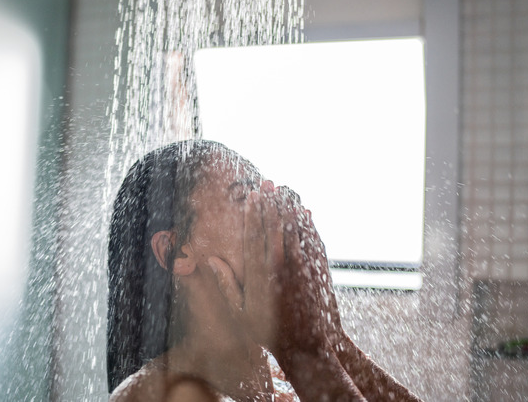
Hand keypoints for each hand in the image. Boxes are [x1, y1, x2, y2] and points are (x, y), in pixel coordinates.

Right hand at [207, 182, 344, 353]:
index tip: (251, 195)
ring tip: (284, 189)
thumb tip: (210, 259)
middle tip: (267, 182)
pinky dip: (308, 224)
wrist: (307, 345)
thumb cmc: (269, 332)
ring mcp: (301, 268)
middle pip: (274, 226)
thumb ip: (226, 284)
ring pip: (294, 230)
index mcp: (259, 275)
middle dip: (270, 202)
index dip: (252, 213)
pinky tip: (305, 212)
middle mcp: (280, 267)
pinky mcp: (316, 271)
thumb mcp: (239, 312)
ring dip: (289, 208)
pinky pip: (312, 241)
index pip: (254, 236)